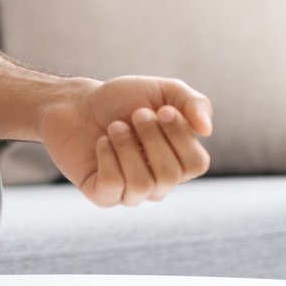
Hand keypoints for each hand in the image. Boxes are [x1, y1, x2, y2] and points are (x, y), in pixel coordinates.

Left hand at [37, 76, 213, 206]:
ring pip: (141, 184)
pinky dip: (106, 156)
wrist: (77, 103)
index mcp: (179, 162)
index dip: (179, 134)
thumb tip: (207, 130)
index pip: (197, 164)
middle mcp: (159, 183)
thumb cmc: (123, 99)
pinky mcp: (103, 195)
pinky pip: (113, 186)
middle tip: (135, 114)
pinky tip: (101, 142)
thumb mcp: (163, 90)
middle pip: (170, 175)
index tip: (162, 109)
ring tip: (114, 127)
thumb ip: (194, 103)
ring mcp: (131, 193)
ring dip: (126, 146)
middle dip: (150, 137)